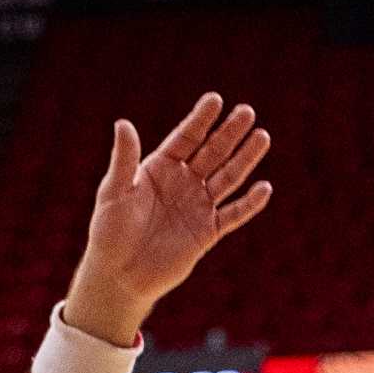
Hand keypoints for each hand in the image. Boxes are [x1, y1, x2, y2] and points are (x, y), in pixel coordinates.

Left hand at [65, 93, 274, 342]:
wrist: (119, 273)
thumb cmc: (109, 230)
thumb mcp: (114, 191)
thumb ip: (124, 159)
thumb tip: (123, 123)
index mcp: (158, 169)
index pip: (184, 138)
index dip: (200, 120)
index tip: (215, 99)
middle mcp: (182, 183)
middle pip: (211, 153)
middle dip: (228, 133)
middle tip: (247, 111)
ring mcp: (197, 206)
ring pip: (227, 178)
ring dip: (245, 159)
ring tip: (262, 136)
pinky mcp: (208, 232)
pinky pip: (233, 215)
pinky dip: (249, 203)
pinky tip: (264, 188)